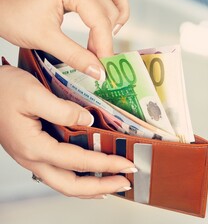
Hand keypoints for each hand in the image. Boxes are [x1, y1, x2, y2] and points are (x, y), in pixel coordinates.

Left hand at [0, 0, 128, 80]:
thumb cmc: (13, 16)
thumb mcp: (45, 39)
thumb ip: (75, 56)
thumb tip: (98, 72)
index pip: (100, 18)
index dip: (105, 44)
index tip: (105, 66)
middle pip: (110, 9)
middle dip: (106, 37)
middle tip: (98, 59)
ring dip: (114, 20)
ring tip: (102, 41)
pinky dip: (109, 12)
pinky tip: (101, 27)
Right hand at [0, 66, 135, 197]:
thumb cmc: (2, 89)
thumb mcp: (32, 93)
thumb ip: (62, 109)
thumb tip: (88, 121)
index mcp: (34, 147)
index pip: (78, 162)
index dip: (105, 165)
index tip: (126, 164)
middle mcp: (33, 158)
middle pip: (70, 186)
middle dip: (101, 187)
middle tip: (124, 183)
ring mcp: (33, 158)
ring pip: (64, 183)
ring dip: (91, 187)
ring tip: (112, 184)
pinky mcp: (36, 152)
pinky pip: (60, 173)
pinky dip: (79, 178)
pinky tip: (90, 173)